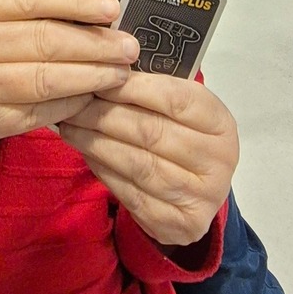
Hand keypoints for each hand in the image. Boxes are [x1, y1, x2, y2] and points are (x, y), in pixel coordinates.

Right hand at [0, 0, 142, 160]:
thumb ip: (18, 14)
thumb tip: (87, 12)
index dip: (76, 2)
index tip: (112, 8)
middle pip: (45, 41)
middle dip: (96, 45)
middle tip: (129, 47)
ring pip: (44, 80)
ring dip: (90, 78)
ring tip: (120, 75)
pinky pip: (36, 113)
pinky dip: (68, 107)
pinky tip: (90, 99)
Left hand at [57, 72, 237, 247]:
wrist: (198, 193)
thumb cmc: (184, 137)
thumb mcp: (182, 110)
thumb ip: (154, 90)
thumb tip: (104, 69)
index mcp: (221, 123)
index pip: (175, 98)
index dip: (133, 87)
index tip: (99, 77)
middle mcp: (218, 161)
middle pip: (151, 132)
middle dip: (104, 114)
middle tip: (74, 102)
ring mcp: (200, 196)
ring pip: (137, 164)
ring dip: (96, 143)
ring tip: (71, 126)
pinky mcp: (178, 224)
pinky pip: (130, 193)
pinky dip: (102, 170)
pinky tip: (85, 153)